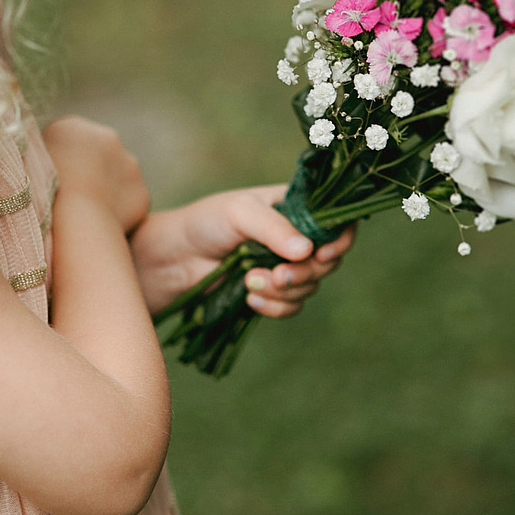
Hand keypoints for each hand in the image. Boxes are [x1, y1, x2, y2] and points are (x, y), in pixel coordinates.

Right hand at [42, 116, 149, 235]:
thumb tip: (45, 155)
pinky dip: (119, 213)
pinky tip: (101, 223)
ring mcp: (130, 164)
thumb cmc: (43, 191)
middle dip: (90, 171)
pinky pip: (129, 203)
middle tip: (72, 196)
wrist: (77, 215)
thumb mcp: (29, 161)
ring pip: (118, 178)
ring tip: (86, 212)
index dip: (64, 162)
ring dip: (106, 190)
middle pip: (98, 155)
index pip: (71, 141)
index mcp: (74, 127)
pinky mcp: (142, 192)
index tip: (56, 181)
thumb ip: (41, 152)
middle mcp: (108, 137)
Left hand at [129, 184, 355, 318]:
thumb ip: (274, 228)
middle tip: (277, 276)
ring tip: (250, 283)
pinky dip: (275, 307)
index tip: (324, 254)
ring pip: (310, 286)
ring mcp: (285, 265)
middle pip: (328, 260)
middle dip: (305, 273)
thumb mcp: (239, 214)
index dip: (340, 239)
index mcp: (296, 207)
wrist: (173, 258)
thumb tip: (308, 251)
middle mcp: (296, 236)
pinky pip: (291, 306)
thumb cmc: (206, 222)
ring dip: (284, 291)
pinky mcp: (271, 292)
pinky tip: (251, 301)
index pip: (336, 220)